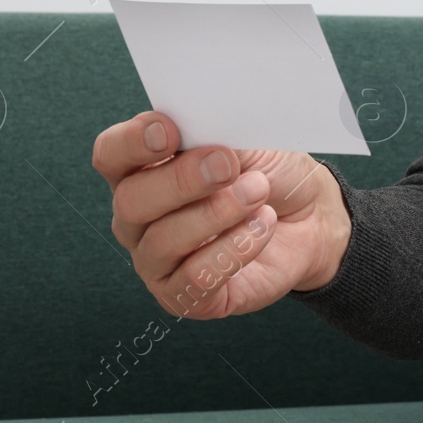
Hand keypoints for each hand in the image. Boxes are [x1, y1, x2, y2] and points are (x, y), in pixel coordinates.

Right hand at [92, 110, 352, 319]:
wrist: (310, 218)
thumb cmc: (267, 173)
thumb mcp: (246, 141)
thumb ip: (214, 133)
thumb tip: (199, 127)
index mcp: (142, 168)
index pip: (111, 154)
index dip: (132, 142)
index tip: (170, 131)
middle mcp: (138, 217)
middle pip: (131, 201)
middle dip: (182, 180)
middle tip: (228, 165)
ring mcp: (156, 261)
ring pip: (163, 241)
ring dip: (216, 213)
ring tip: (258, 192)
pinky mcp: (184, 296)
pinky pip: (195, 278)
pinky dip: (233, 248)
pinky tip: (262, 226)